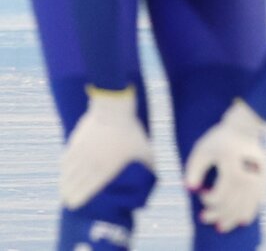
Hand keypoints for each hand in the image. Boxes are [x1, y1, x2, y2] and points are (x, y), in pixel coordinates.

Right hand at [60, 86, 154, 208]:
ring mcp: (80, 152)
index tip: (74, 206)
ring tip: (63, 190)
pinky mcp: (75, 142)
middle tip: (67, 201)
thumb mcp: (145, 151)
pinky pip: (66, 158)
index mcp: (105, 168)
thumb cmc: (132, 132)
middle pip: (74, 183)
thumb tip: (152, 177)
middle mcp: (89, 163)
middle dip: (69, 194)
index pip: (88, 189)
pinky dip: (64, 166)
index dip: (79, 199)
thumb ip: (148, 166)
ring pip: (67, 172)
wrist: (113, 109)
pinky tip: (64, 170)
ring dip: (64, 182)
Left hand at [184, 99, 265, 231]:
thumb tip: (190, 190)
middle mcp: (248, 172)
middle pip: (234, 203)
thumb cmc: (218, 140)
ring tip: (221, 227)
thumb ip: (193, 169)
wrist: (243, 129)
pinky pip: (258, 200)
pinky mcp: (264, 178)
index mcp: (232, 164)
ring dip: (232, 218)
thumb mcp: (201, 150)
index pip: (221, 192)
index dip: (208, 199)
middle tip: (202, 218)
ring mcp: (258, 176)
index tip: (199, 193)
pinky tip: (242, 221)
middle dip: (217, 214)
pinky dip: (250, 212)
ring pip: (247, 205)